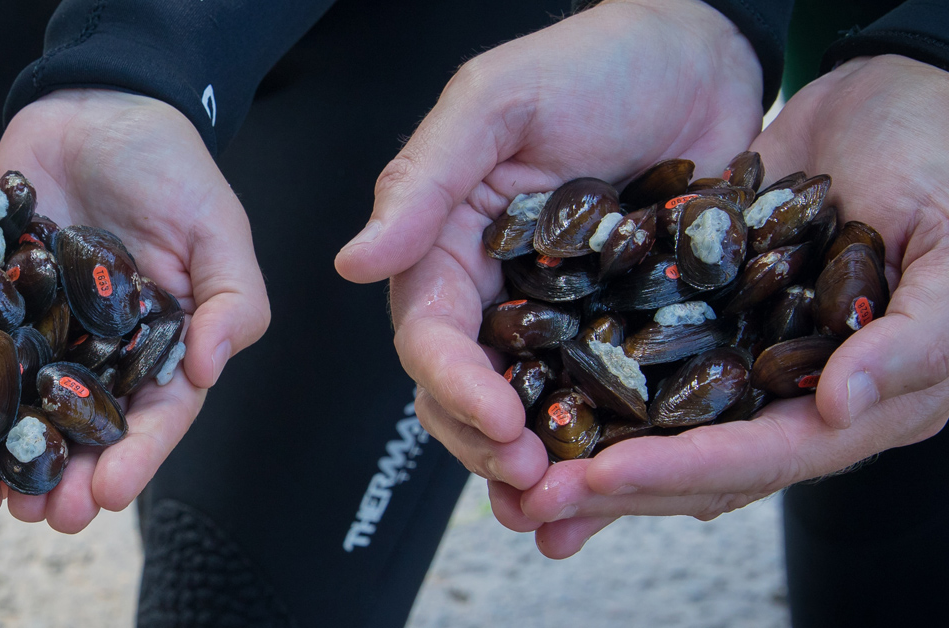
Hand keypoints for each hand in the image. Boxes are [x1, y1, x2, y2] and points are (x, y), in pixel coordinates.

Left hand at [0, 89, 269, 531]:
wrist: (98, 102)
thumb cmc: (172, 165)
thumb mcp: (220, 227)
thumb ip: (232, 299)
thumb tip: (213, 369)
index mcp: (162, 344)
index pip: (155, 415)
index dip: (135, 459)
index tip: (105, 494)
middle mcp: (102, 350)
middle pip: (86, 428)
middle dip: (66, 475)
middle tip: (40, 514)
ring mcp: (46, 328)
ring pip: (27, 405)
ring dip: (9, 454)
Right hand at [335, 0, 763, 500]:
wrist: (702, 54)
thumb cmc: (594, 61)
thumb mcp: (498, 103)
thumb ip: (423, 179)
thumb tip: (351, 262)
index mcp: (451, 247)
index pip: (431, 333)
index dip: (454, 385)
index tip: (499, 421)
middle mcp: (498, 294)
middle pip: (469, 392)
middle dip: (490, 446)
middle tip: (534, 482)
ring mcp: (563, 319)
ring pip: (531, 412)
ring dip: (539, 468)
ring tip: (566, 510)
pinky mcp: (626, 330)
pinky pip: (607, 398)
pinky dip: (607, 447)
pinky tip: (620, 484)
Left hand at [518, 55, 948, 557]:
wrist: (900, 94)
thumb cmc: (948, 159)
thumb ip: (915, 338)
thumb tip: (840, 405)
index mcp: (866, 397)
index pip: (764, 456)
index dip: (681, 471)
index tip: (600, 478)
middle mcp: (797, 391)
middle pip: (698, 458)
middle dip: (615, 484)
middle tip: (530, 499)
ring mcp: (747, 352)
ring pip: (661, 420)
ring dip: (592, 452)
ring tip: (515, 473)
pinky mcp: (708, 309)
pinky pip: (645, 353)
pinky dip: (595, 380)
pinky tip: (533, 389)